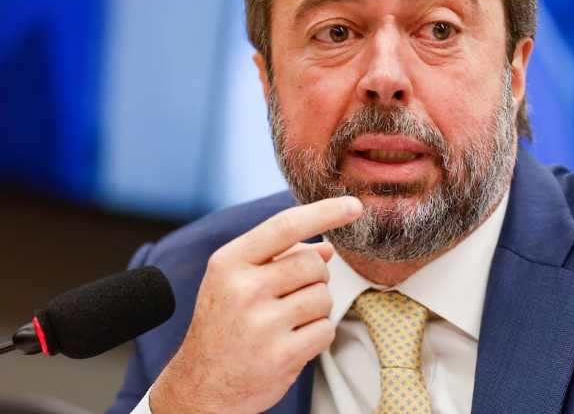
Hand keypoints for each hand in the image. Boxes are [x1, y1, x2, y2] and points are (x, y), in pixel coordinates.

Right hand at [149, 196, 362, 413]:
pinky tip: (290, 344)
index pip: (286, 226)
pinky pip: (325, 330)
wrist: (200, 386)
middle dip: (314, 278)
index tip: (354, 206)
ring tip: (285, 324)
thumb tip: (327, 247)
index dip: (325, 212)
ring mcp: (262, 323)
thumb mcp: (235, 281)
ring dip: (315, 310)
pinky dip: (316, 336)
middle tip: (288, 298)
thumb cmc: (223, 326)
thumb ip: (278, 258)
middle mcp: (244, 289)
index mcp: (229, 262)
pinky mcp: (281, 354)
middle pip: (313, 264)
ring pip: (324, 297)